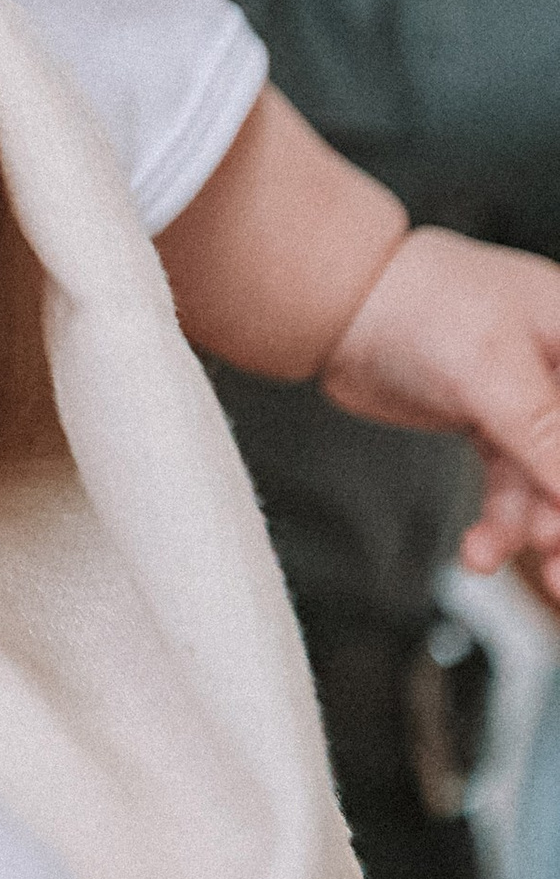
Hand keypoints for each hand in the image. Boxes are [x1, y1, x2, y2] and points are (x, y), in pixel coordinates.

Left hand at [323, 227, 559, 596]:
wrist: (340, 304)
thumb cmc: (419, 307)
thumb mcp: (495, 373)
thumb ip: (549, 436)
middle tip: (556, 573)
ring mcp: (530, 402)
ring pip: (552, 487)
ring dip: (531, 532)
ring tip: (492, 554)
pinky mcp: (493, 426)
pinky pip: (513, 490)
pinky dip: (499, 525)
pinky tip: (479, 552)